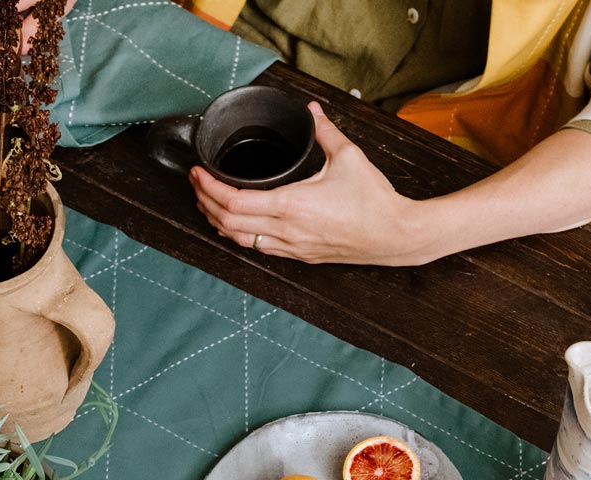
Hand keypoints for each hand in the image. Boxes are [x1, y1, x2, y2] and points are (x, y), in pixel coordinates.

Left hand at [189, 102, 429, 265]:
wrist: (394, 235)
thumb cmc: (374, 201)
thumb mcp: (348, 157)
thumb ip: (324, 131)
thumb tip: (312, 111)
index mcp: (291, 205)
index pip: (234, 200)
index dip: (209, 188)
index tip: (198, 173)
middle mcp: (287, 230)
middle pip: (228, 223)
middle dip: (205, 203)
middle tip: (196, 185)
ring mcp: (292, 247)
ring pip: (240, 240)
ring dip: (219, 223)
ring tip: (207, 204)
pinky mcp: (300, 256)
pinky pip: (259, 249)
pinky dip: (239, 236)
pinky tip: (233, 226)